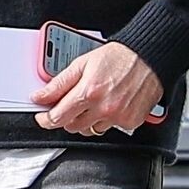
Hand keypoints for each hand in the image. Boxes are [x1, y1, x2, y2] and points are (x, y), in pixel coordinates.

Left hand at [31, 42, 162, 134]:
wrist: (149, 58)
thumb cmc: (119, 57)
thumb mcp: (82, 63)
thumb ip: (59, 83)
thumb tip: (39, 96)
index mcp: (88, 92)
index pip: (58, 117)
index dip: (46, 119)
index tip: (43, 117)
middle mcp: (104, 108)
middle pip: (72, 127)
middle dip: (67, 117)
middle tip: (71, 104)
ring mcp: (118, 117)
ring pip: (91, 130)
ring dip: (87, 120)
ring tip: (94, 102)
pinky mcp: (130, 122)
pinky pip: (110, 129)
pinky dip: (106, 120)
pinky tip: (110, 105)